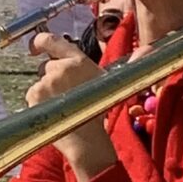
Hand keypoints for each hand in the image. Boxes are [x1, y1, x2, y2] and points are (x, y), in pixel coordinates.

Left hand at [25, 30, 117, 181]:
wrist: (87, 140)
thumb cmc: (100, 113)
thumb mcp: (109, 83)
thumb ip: (118, 65)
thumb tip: (150, 49)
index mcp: (78, 61)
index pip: (52, 41)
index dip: (40, 42)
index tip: (35, 46)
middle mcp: (61, 68)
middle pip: (47, 66)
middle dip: (52, 77)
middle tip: (67, 95)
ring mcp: (45, 82)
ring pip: (40, 82)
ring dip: (47, 92)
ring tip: (63, 107)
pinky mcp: (34, 96)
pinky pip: (32, 96)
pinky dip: (39, 104)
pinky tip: (55, 113)